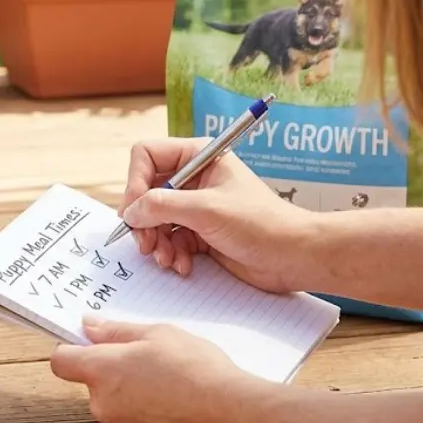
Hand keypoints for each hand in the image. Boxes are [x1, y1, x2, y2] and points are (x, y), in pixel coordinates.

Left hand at [51, 316, 268, 422]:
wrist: (229, 411)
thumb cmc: (195, 368)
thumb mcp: (157, 334)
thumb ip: (117, 331)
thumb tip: (89, 326)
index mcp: (101, 370)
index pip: (61, 360)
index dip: (72, 350)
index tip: (88, 343)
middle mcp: (102, 403)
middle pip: (92, 383)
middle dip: (111, 371)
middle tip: (146, 359)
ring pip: (114, 403)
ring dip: (129, 393)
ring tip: (165, 382)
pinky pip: (131, 421)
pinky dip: (145, 412)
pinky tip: (171, 402)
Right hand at [120, 137, 314, 292]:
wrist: (293, 257)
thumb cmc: (260, 223)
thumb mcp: (207, 210)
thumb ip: (162, 206)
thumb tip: (129, 212)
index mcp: (197, 156)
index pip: (146, 156)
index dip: (135, 182)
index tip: (135, 211)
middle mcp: (192, 178)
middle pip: (145, 192)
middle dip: (144, 221)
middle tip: (145, 244)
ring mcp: (194, 206)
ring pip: (153, 220)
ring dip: (156, 243)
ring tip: (168, 260)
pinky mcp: (198, 232)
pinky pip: (168, 240)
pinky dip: (171, 254)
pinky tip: (184, 265)